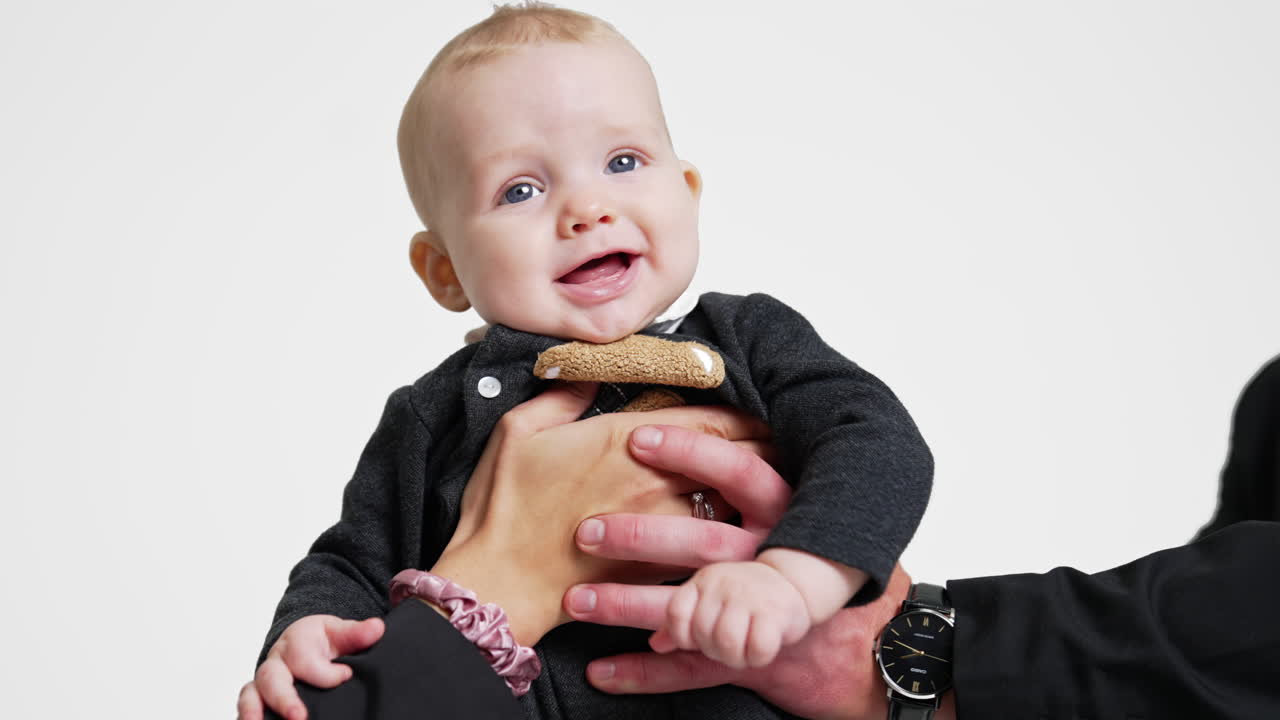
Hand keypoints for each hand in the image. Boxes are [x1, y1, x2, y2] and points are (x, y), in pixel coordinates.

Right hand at [237, 614, 383, 719]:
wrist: (299, 643)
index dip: (325, 672)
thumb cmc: (320, 640)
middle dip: (284, 700)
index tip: (346, 674)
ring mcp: (263, 682)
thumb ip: (357, 633)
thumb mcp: (339, 632)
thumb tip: (376, 628)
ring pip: (251, 695)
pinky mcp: (256, 698)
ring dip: (253, 712)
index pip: (304, 659)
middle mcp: (275, 663)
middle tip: (300, 717)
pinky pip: (248, 707)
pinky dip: (249, 716)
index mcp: (295, 642)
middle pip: (272, 679)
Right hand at [431, 385, 771, 647]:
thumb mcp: (518, 431)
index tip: (764, 407)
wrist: (499, 584)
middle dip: (766, 449)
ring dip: (761, 494)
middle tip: (790, 440)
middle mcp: (656, 483)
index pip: (709, 421)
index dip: (744, 414)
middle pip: (734, 461)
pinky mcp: (660, 569)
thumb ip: (562, 395)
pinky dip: (738, 537)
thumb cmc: (504, 508)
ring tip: (785, 484)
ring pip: (732, 505)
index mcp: (626, 442)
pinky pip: (713, 549)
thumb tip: (588, 371)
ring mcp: (662, 528)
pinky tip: (750, 532)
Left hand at [562, 423, 910, 719]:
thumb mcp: (814, 508)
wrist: (877, 650)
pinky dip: (643, 672)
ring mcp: (763, 614)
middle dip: (640, 536)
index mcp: (790, 513)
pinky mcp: (752, 660)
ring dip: (627, 605)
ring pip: (688, 608)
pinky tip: (601, 670)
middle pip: (703, 543)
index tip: (637, 437)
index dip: (690, 451)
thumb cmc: (831, 563)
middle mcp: (774, 559)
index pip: (739, 472)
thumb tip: (717, 428)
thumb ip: (767, 471)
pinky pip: (691, 669)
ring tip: (576, 600)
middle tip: (586, 528)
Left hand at [650, 560, 809, 668]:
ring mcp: (749, 597)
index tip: (696, 642)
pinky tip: (763, 648)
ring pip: (727, 644)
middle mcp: (724, 585)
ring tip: (746, 649)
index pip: (676, 613)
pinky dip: (758, 657)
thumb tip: (656, 644)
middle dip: (715, 651)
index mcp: (704, 581)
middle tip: (731, 646)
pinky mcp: (775, 613)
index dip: (682, 636)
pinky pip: (757, 650)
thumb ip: (684, 623)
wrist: (796, 583)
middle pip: (702, 635)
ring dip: (737, 657)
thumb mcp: (712, 602)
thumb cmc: (746, 599)